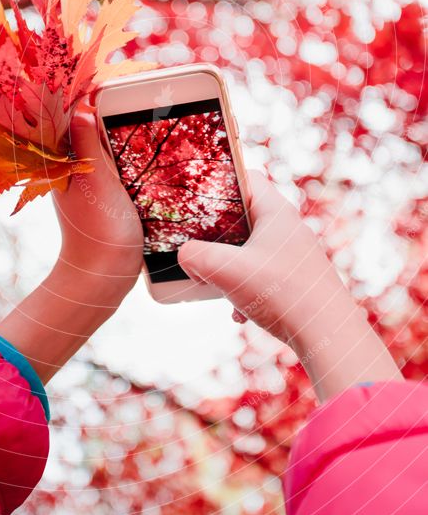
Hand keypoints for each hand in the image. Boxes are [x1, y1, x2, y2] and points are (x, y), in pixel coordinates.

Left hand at [0, 109, 142, 382]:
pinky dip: (133, 152)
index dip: (95, 92)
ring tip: (156, 113)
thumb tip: (80, 105)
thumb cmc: (98, 231)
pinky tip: (155, 148)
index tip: (123, 79)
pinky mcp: (107, 193)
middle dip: (116, 107)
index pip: (74, 112)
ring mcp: (91, 180)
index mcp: (66, 158)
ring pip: (108, 143)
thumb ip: (87, 143)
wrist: (102, 278)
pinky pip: (118, 163)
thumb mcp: (97, 182)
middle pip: (93, 124)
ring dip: (128, 129)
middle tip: (148, 93)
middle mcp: (75, 165)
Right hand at [178, 171, 402, 400]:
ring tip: (220, 285)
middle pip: (245, 217)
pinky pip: (264, 275)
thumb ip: (194, 256)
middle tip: (201, 247)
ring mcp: (296, 255)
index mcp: (276, 212)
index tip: (198, 201)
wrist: (328, 336)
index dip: (220, 183)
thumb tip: (186, 257)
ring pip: (252, 249)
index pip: (246, 178)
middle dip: (219, 235)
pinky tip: (241, 313)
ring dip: (231, 267)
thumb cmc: (282, 294)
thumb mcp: (225, 271)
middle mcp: (289, 228)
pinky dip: (248, 289)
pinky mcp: (298, 280)